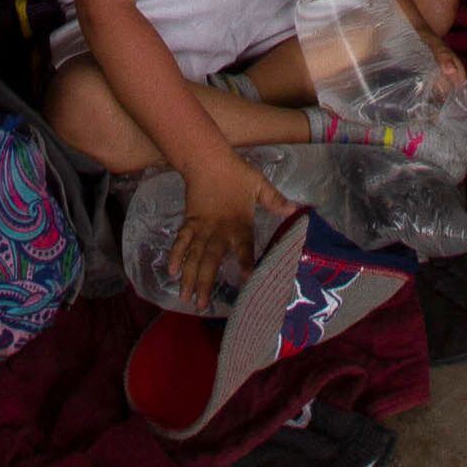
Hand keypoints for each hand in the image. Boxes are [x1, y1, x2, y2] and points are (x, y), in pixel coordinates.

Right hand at [166, 153, 291, 310]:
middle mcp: (219, 230)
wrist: (208, 160)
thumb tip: (295, 210)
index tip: (246, 281)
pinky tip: (170, 271)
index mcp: (239, 223)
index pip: (244, 248)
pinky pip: (180, 241)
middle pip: (211, 260)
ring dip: (189, 277)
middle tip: (202, 306)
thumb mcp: (259, 184)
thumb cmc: (236, 173)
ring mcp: (201, 228)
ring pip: (194, 256)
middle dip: (206, 283)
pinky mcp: (189, 222)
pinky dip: (175, 255)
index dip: (245, 263)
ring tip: (186, 298)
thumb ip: (275, 200)